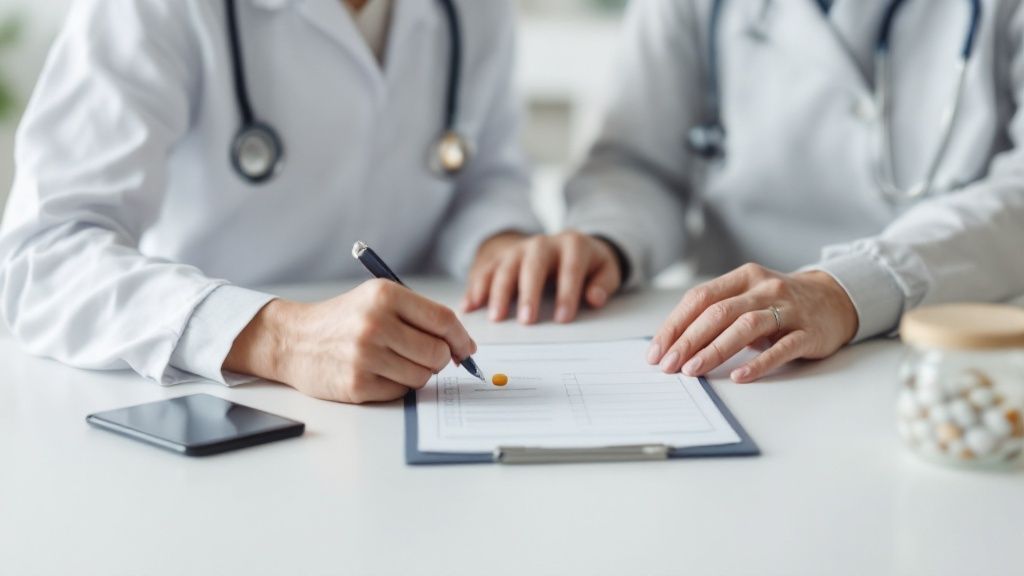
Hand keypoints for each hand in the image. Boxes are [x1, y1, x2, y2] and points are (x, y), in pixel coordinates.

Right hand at [224, 280, 476, 403]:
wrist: (294, 340)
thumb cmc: (344, 320)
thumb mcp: (377, 299)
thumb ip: (419, 316)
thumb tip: (461, 346)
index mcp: (385, 295)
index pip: (443, 320)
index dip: (461, 339)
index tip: (466, 349)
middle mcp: (375, 323)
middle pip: (437, 352)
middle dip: (439, 359)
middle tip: (424, 356)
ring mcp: (365, 356)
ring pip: (422, 376)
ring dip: (417, 374)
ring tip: (394, 362)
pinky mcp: (357, 384)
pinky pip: (401, 392)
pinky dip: (396, 386)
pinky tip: (377, 373)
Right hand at [463, 230, 622, 323]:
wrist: (564, 245)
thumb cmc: (587, 264)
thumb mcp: (605, 270)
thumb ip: (604, 284)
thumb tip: (595, 298)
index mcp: (572, 244)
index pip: (570, 267)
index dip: (567, 292)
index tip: (562, 319)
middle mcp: (543, 243)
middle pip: (533, 264)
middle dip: (529, 293)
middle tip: (526, 320)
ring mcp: (518, 248)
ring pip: (505, 266)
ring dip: (498, 292)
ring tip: (496, 318)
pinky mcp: (500, 257)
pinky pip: (485, 270)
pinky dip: (476, 289)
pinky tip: (469, 307)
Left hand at [646, 264, 858, 382]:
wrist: (836, 300)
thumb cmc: (780, 304)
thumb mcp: (748, 298)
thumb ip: (717, 313)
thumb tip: (673, 343)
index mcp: (744, 277)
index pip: (700, 298)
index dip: (675, 324)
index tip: (656, 350)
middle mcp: (765, 288)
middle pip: (719, 312)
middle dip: (688, 340)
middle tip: (669, 364)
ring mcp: (789, 309)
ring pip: (746, 326)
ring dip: (715, 350)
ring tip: (693, 370)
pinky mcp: (809, 332)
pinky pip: (781, 348)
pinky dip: (759, 362)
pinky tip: (740, 376)